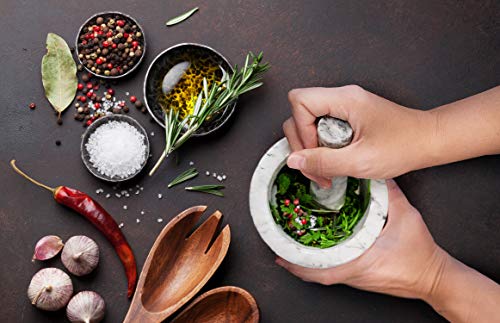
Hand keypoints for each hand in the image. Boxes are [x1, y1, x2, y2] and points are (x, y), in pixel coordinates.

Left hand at [276, 179, 446, 299]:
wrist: (435, 278)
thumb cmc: (421, 256)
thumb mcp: (406, 217)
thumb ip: (389, 193)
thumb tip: (375, 176)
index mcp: (358, 263)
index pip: (320, 270)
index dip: (297, 264)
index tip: (281, 255)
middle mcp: (354, 275)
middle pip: (315, 275)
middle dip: (295, 263)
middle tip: (279, 249)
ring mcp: (357, 279)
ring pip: (324, 275)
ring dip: (307, 264)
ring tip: (292, 250)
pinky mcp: (363, 277)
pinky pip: (336, 273)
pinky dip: (322, 265)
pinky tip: (319, 254)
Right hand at [283, 85, 432, 186]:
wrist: (428, 141)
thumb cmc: (404, 146)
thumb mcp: (360, 161)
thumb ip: (323, 162)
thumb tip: (292, 161)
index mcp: (345, 99)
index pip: (300, 101)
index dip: (300, 129)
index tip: (313, 152)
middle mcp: (342, 97)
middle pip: (300, 113)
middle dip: (302, 144)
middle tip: (317, 168)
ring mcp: (345, 106)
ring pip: (309, 123)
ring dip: (312, 149)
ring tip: (327, 170)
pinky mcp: (348, 116)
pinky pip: (322, 128)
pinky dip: (323, 148)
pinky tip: (336, 162)